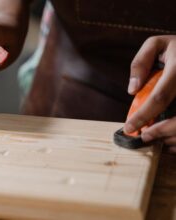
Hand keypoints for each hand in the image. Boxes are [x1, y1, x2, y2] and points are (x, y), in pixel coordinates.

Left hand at [124, 35, 175, 151]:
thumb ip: (141, 63)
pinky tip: (169, 138)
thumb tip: (132, 90)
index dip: (143, 115)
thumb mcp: (157, 44)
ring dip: (172, 137)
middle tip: (143, 137)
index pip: (160, 97)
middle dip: (160, 132)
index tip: (129, 128)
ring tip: (156, 138)